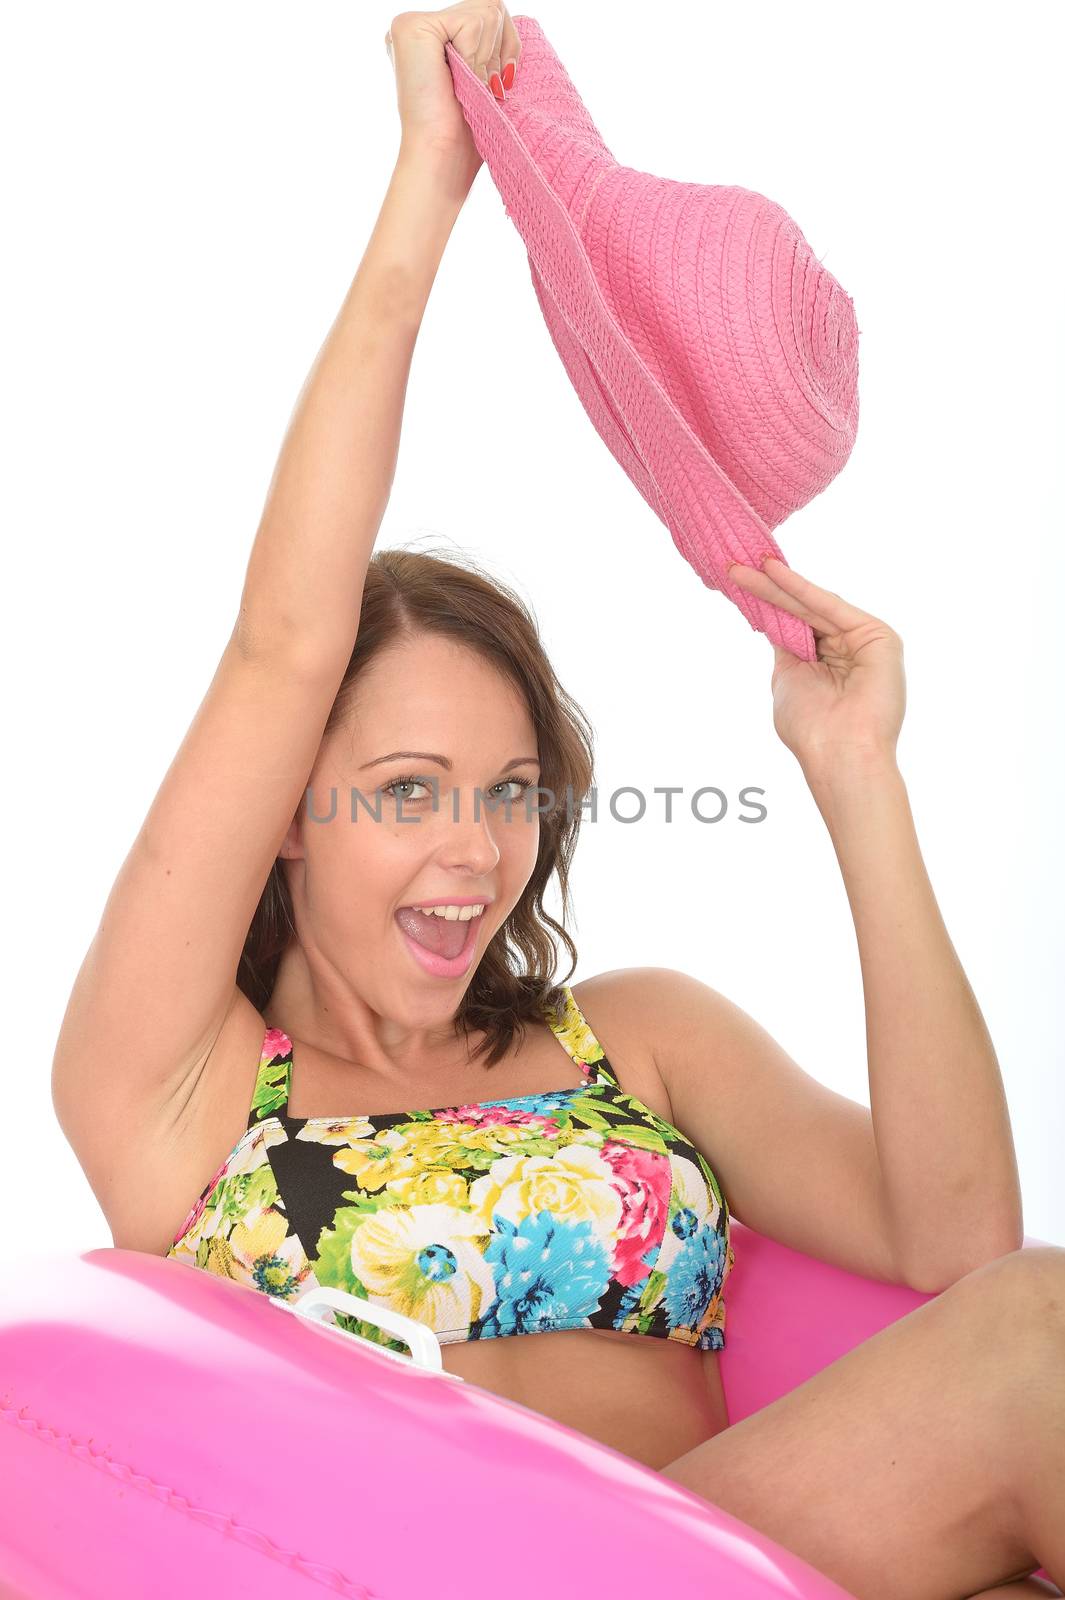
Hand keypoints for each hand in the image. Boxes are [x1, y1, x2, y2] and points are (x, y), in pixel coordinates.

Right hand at [385, 4, 521, 195]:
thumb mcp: (484, 77)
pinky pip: (472, 23)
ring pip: (486, 11)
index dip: (506, 48)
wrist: (443, 155)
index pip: (489, 14)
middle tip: (481, 88)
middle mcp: (420, 27)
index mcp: (435, 38)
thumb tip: (502, 16)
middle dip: (500, 51)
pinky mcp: (411, 27)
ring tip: (467, 87)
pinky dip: (475, 57)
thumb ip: (489, 43)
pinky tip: (458, 80)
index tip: (496, 85)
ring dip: (487, 58)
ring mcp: (411, 24)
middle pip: (491, 7)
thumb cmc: (465, 131)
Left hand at [728, 556, 905, 776]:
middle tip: (734, 569)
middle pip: (802, 611)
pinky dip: (800, 589)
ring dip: (775, 585)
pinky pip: (830, 606)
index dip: (768, 605)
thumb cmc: (812, 727)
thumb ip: (786, 647)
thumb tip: (770, 619)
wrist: (841, 753)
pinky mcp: (878, 635)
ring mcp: (864, 640)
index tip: (738, 585)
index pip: (797, 625)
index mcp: (830, 661)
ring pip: (812, 605)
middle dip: (766, 590)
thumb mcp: (788, 677)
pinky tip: (773, 573)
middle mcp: (849, 647)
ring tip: (742, 569)